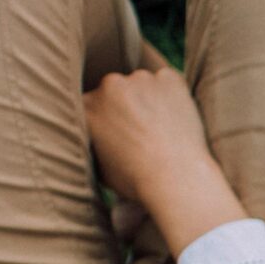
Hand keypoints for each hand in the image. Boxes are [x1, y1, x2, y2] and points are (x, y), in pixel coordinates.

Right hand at [83, 56, 244, 253]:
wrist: (177, 179)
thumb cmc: (139, 184)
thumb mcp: (102, 171)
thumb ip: (92, 146)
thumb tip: (91, 147)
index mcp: (86, 109)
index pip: (90, 105)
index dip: (107, 120)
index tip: (121, 132)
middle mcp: (108, 88)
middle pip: (114, 91)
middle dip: (126, 108)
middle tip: (145, 132)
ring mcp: (139, 80)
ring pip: (142, 84)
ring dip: (149, 99)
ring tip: (164, 130)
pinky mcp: (168, 79)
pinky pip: (168, 81)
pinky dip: (174, 95)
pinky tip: (178, 120)